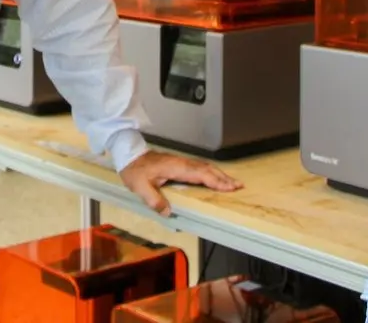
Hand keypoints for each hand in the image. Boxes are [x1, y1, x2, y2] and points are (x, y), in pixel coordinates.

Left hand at [119, 149, 240, 216]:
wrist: (129, 154)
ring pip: (204, 167)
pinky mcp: (178, 164)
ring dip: (219, 174)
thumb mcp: (139, 187)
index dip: (215, 181)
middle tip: (239, 186)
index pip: (200, 174)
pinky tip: (213, 177)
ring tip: (232, 182)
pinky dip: (210, 172)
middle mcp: (181, 163)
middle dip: (224, 177)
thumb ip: (153, 199)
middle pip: (207, 169)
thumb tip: (167, 212)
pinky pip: (199, 167)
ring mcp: (181, 162)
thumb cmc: (134, 169)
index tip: (228, 187)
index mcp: (176, 167)